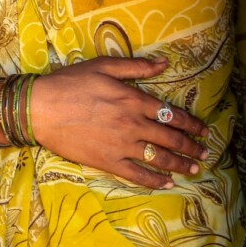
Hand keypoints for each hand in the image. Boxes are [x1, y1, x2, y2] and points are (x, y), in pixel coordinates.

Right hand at [31, 56, 208, 189]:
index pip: (171, 113)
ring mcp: (121, 146)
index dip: (191, 123)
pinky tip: (167, 183)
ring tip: (193, 169)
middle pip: (170, 138)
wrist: (41, 108)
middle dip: (191, 146)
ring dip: (180, 164)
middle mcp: (133, 124)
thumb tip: (164, 63)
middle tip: (204, 152)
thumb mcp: (103, 66)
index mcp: (133, 100)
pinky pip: (138, 175)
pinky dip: (155, 181)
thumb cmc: (69, 83)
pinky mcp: (108, 162)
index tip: (203, 130)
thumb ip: (136, 66)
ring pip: (159, 158)